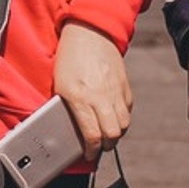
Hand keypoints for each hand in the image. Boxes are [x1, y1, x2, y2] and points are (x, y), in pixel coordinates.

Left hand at [53, 21, 133, 161]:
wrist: (90, 33)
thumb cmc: (69, 58)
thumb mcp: (60, 85)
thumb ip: (68, 107)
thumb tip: (74, 128)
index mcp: (80, 98)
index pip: (92, 134)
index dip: (91, 150)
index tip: (89, 154)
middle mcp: (101, 97)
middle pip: (112, 134)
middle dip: (106, 146)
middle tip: (99, 147)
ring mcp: (116, 92)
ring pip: (124, 124)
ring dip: (116, 134)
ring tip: (107, 135)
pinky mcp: (125, 86)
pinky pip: (128, 109)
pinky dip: (122, 118)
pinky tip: (113, 116)